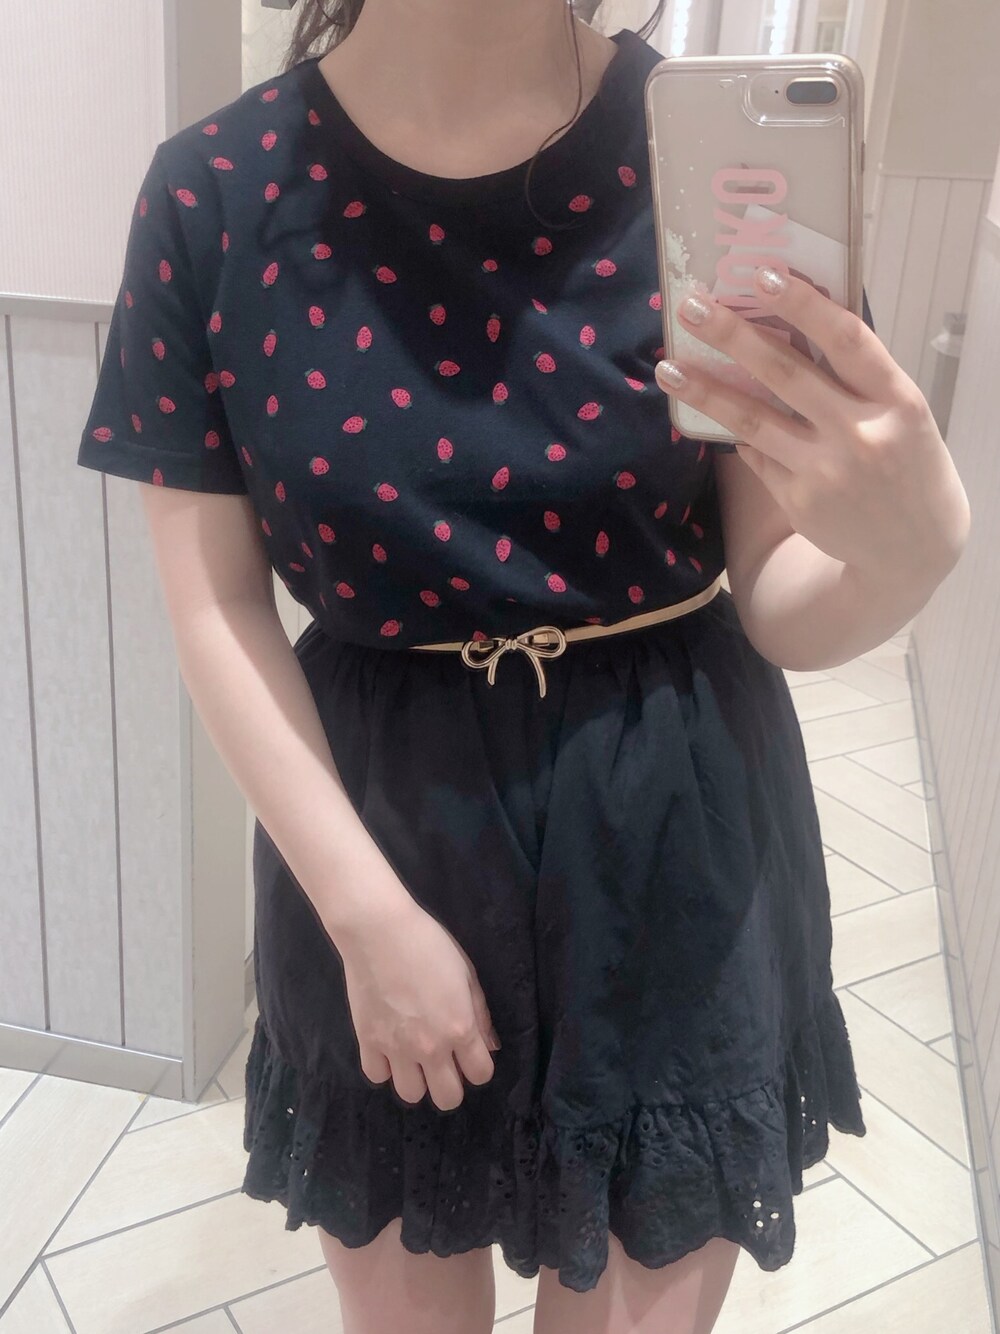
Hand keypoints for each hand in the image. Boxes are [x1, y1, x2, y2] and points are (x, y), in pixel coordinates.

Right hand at [338, 902, 499, 1112]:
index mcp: (459, 1028)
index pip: (480, 1075)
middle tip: (444, 1061)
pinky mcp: (367, 1042)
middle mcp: (430, 1048)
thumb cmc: (429, 944)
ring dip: (417, 1079)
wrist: (379, 931)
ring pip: (411, 1095)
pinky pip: (377, 1076)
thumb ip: (480, 1014)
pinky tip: (389, 1047)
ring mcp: (396, 1049)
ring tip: (414, 1057)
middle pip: (447, 1099)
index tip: (470, 1052)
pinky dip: (384, 1066)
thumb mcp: (467, 973)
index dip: (478, 1065)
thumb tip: (489, 1046)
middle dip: (451, 1083)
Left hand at [655, 267, 970, 579]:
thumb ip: (858, 376)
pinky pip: (756, 455)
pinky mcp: (798, 501)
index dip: (802, 304)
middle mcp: (861, 434)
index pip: (846, 340)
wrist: (913, 548)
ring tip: (668, 368)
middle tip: (692, 307)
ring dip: (706, 391)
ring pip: (754, 420)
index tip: (761, 276)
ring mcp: (826, 471)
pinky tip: (708, 411)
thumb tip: (791, 324)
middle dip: (734, 336)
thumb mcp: (901, 413)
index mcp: (897, 400)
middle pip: (787, 374)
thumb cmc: (906, 461)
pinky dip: (735, 432)